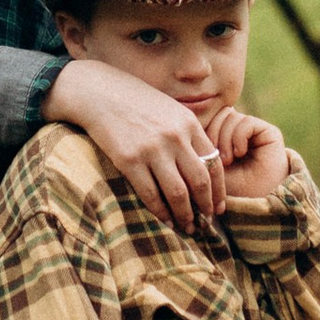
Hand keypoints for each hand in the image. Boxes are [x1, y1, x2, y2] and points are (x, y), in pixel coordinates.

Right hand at [47, 57, 228, 231]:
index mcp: (189, 124)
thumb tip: (206, 166)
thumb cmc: (137, 103)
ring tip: (187, 226)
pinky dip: (161, 212)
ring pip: (178, 193)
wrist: (100, 92)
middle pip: (200, 181)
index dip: (219, 190)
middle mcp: (175, 137)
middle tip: (206, 222)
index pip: (214, 164)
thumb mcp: (170, 110)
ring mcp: (152, 149)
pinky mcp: (129, 160)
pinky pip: (150, 195)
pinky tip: (165, 219)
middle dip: (205, 206)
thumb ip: (188, 134)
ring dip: (185, 214)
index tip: (219, 207)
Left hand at [206, 108, 289, 201]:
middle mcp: (239, 133)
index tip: (200, 154)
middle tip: (215, 157)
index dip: (201, 131)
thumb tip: (193, 120)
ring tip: (227, 160)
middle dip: (212, 133)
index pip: (208, 119)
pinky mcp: (268, 133)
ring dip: (224, 138)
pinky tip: (239, 153)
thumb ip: (202, 144)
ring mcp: (254, 132)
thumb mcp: (208, 166)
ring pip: (230, 116)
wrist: (254, 204)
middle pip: (218, 114)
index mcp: (224, 139)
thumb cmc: (228, 190)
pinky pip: (246, 121)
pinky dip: (238, 137)